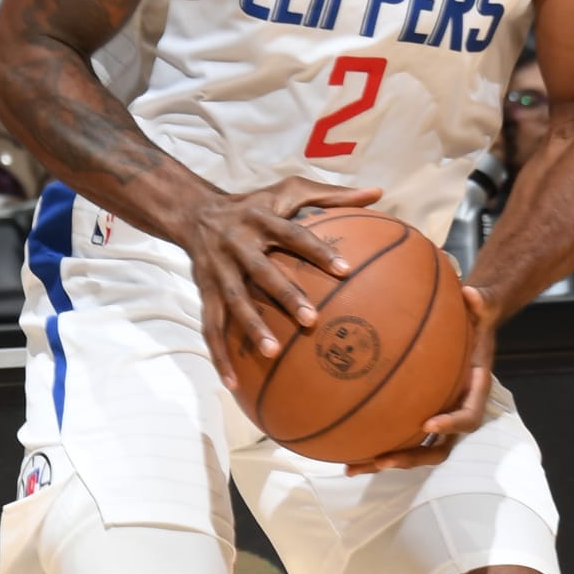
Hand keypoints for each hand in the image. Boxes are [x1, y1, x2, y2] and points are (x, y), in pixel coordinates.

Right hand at [186, 178, 381, 390]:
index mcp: (262, 219)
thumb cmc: (254, 204)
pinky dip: (219, 355)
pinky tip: (233, 383)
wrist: (195, 212)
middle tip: (311, 319)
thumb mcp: (289, 190)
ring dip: (251, 327)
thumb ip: (333, 195)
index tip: (345, 270)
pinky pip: (210, 326)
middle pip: (262, 271)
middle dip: (284, 295)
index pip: (294, 234)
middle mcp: (237, 244)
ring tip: (272, 352)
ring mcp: (218, 270)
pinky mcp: (203, 291)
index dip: (318, 251)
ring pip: (234, 301)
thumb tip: (378, 193)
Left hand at [346, 282, 495, 473]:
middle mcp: (456, 412)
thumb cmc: (476, 318)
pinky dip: (374, 445)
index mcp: (474, 392)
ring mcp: (437, 419)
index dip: (451, 424)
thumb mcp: (482, 307)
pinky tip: (342, 449)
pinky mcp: (418, 416)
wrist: (473, 330)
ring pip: (415, 450)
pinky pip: (398, 435)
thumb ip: (480, 303)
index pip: (468, 417)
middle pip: (438, 448)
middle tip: (383, 460)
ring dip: (385, 461)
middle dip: (411, 457)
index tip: (427, 424)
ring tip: (352, 467)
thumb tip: (470, 294)